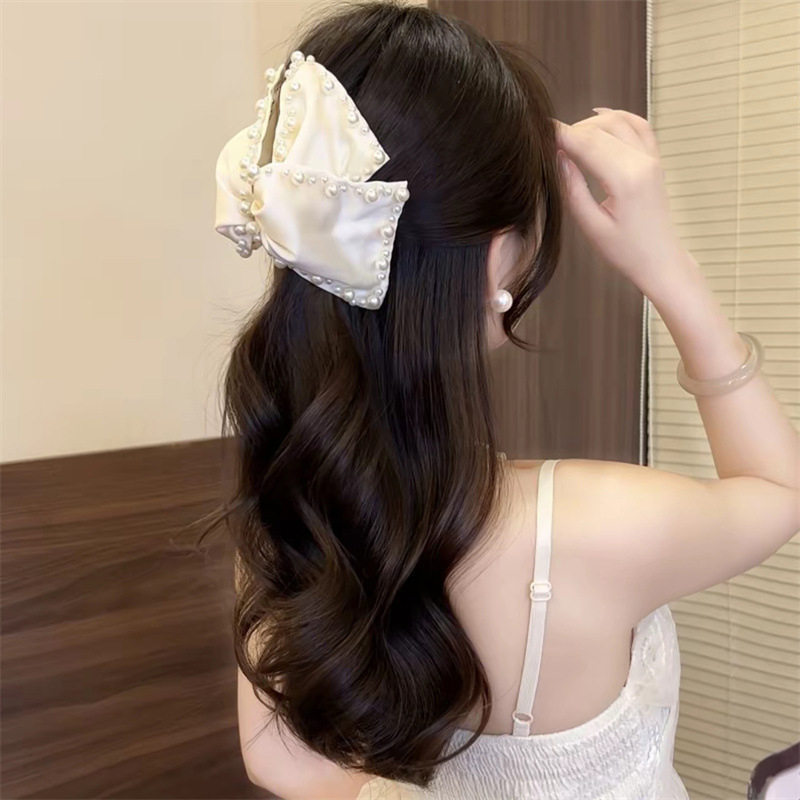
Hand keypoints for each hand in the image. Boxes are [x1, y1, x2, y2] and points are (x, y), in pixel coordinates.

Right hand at [554, 109, 689, 294]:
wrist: (660, 260)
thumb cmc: (626, 251)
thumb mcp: (591, 226)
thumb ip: (573, 189)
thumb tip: (558, 157)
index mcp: (625, 179)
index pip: (586, 144)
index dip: (560, 134)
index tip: (538, 129)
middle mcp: (642, 162)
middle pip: (601, 129)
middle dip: (572, 129)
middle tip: (548, 137)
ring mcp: (652, 158)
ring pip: (619, 122)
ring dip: (591, 123)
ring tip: (569, 135)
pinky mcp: (655, 160)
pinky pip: (639, 126)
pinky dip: (619, 117)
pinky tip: (600, 117)